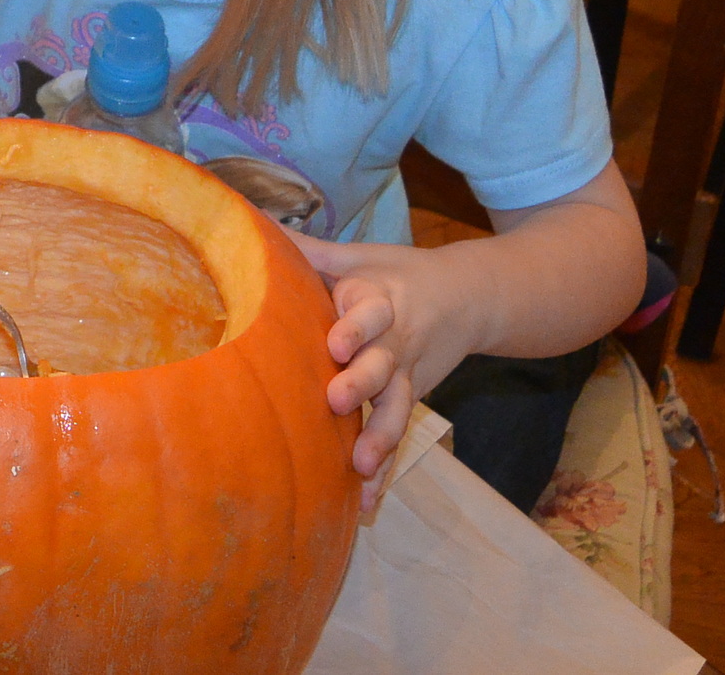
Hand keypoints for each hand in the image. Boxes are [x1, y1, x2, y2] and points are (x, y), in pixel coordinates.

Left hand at [285, 231, 481, 508]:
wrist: (471, 296)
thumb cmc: (396, 272)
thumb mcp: (359, 253)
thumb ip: (310, 249)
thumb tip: (252, 221)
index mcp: (381, 299)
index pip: (370, 313)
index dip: (354, 327)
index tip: (334, 342)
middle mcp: (397, 341)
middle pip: (384, 365)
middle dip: (363, 384)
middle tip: (336, 400)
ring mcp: (407, 376)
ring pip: (396, 409)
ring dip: (380, 439)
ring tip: (360, 467)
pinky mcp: (410, 401)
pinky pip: (397, 438)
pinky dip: (385, 472)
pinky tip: (364, 504)